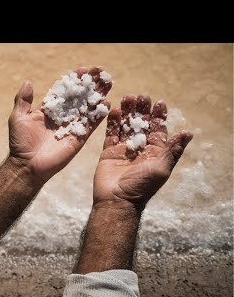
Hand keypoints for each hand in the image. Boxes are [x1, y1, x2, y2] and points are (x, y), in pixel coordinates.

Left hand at [8, 67, 111, 182]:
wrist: (27, 165)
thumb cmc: (20, 143)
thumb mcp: (18, 118)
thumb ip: (23, 100)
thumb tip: (28, 82)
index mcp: (49, 110)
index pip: (64, 91)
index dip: (73, 81)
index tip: (83, 70)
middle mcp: (62, 117)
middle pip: (79, 97)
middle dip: (90, 84)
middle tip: (101, 72)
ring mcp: (71, 127)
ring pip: (87, 108)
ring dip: (98, 95)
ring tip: (108, 82)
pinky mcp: (78, 138)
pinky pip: (91, 125)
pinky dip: (99, 115)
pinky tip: (107, 103)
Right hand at [94, 94, 192, 208]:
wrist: (117, 200)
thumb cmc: (141, 186)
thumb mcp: (161, 167)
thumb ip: (172, 150)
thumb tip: (188, 133)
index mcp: (154, 153)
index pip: (158, 131)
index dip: (158, 117)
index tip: (159, 102)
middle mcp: (139, 150)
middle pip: (141, 125)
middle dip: (142, 111)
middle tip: (141, 96)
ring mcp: (124, 150)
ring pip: (126, 127)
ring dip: (128, 113)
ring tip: (128, 97)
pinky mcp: (109, 152)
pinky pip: (111, 134)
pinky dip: (113, 122)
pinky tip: (115, 110)